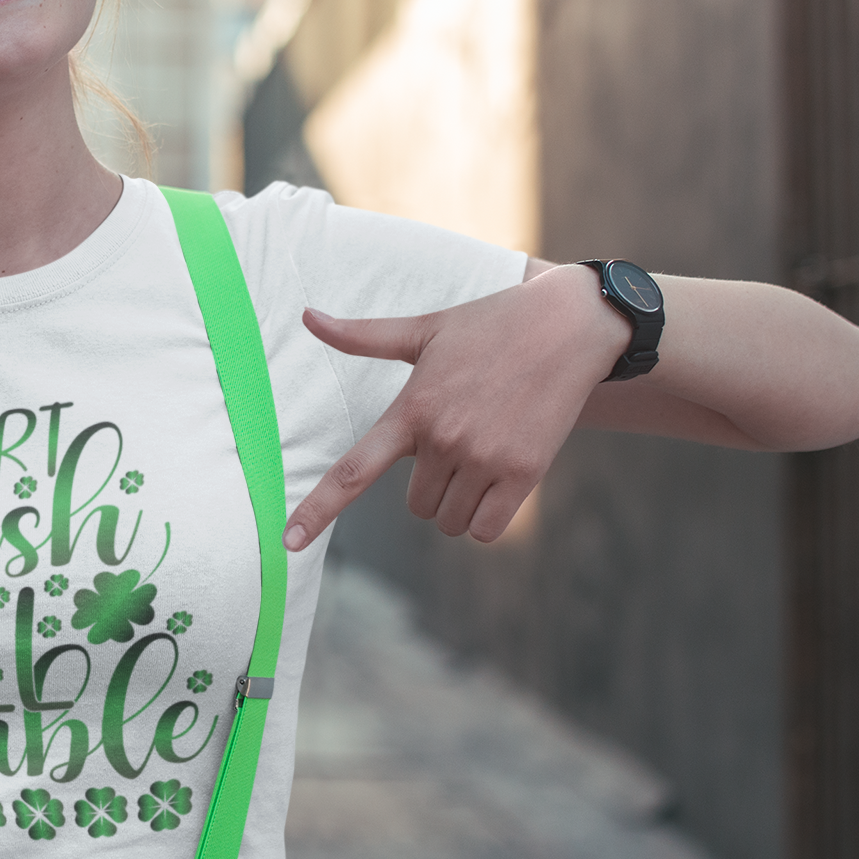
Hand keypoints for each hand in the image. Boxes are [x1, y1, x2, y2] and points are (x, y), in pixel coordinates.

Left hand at [287, 266, 625, 547]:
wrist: (569, 326)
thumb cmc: (490, 325)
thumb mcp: (424, 329)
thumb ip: (363, 336)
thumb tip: (307, 316)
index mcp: (412, 409)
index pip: (352, 471)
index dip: (317, 509)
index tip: (288, 542)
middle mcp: (444, 439)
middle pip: (415, 505)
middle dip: (431, 486)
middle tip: (459, 442)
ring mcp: (485, 458)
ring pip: (449, 521)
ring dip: (459, 503)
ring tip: (483, 453)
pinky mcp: (525, 472)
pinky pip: (487, 529)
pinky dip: (487, 518)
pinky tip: (501, 479)